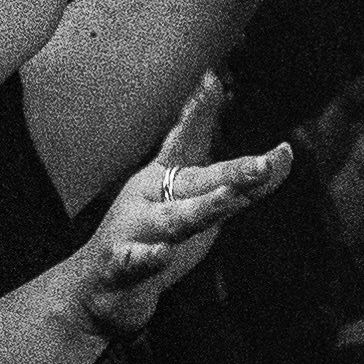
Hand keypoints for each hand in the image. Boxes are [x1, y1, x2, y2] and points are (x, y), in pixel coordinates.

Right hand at [76, 80, 289, 334]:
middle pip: (200, 183)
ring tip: (229, 198)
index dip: (229, 136)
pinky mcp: (120, 265)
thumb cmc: (143, 225)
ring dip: (200, 209)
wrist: (99, 285)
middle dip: (234, 174)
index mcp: (170, 179)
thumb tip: (212, 78)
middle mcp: (154, 198)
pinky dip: (147, 257)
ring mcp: (136, 230)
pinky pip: (134, 261)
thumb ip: (196, 134)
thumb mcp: (175, 181)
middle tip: (264, 164)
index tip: (258, 121)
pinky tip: (162, 253)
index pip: (205, 150)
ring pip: (173, 220)